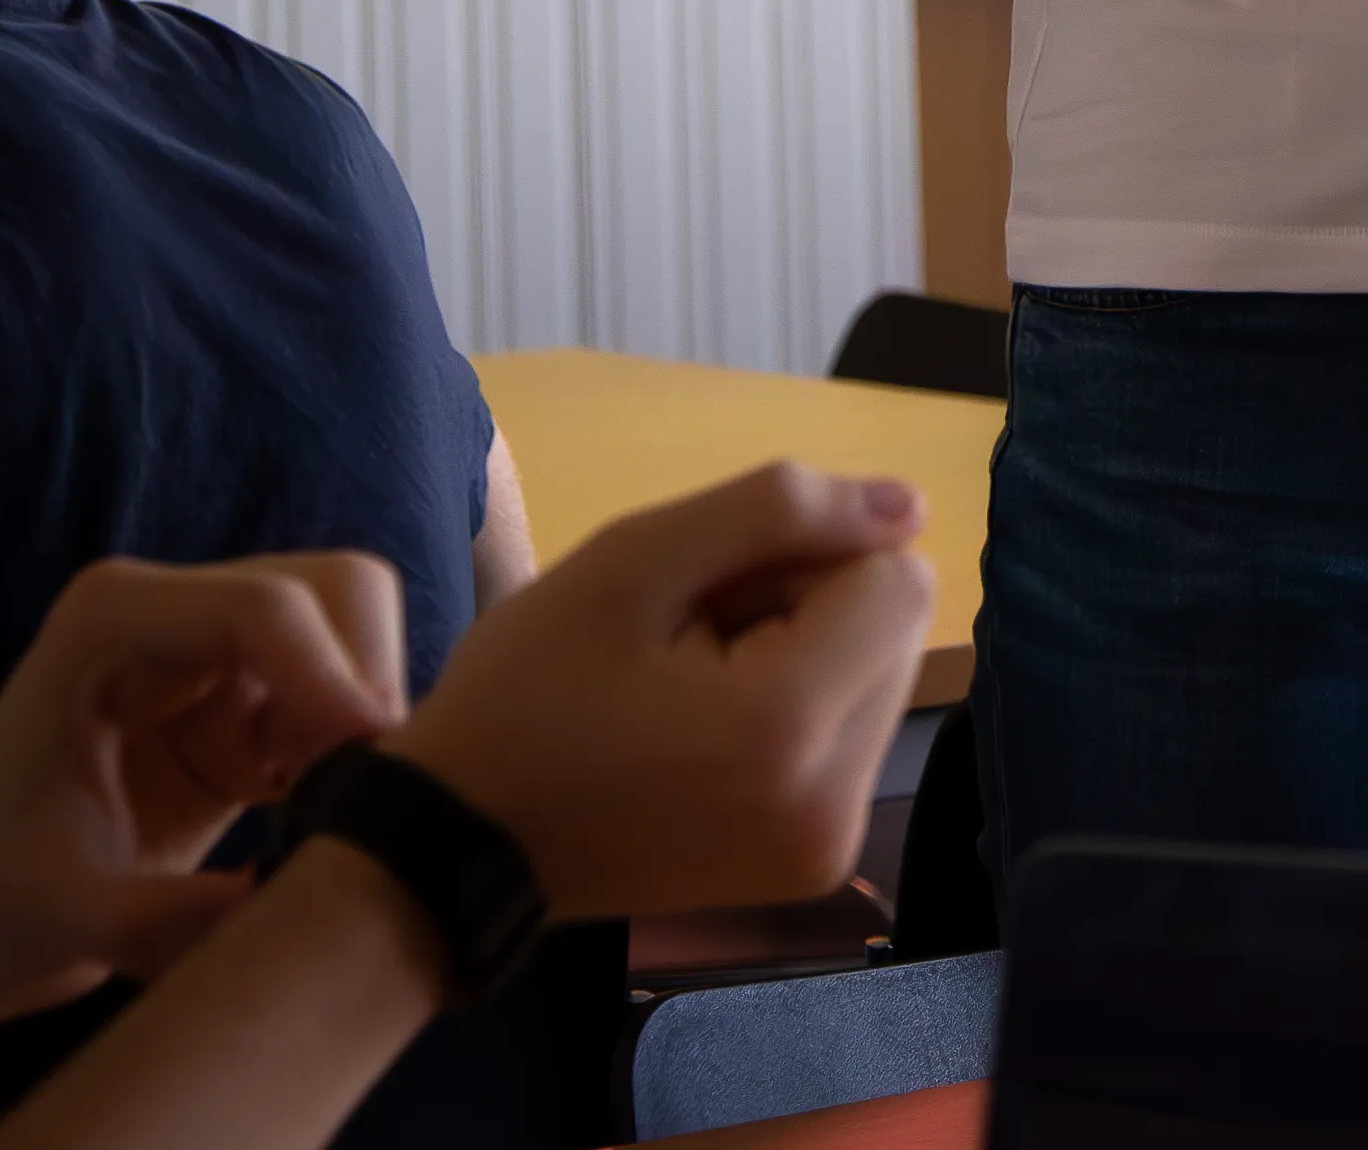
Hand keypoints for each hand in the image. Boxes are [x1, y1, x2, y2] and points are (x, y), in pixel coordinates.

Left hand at [0, 554, 407, 1020]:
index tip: (374, 762)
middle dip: (365, 685)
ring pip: (357, 636)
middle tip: (352, 795)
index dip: (334, 678)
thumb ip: (172, 918)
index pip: (263, 608)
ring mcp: (216, 650)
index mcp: (110, 620)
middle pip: (335, 591)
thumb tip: (285, 910)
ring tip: (322, 813)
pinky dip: (353, 750)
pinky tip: (305, 817)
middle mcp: (172, 609)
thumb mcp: (68, 918)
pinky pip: (346, 695)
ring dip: (366, 722)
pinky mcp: (249, 701)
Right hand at [387, 464, 930, 929]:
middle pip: (896, 628)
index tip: (709, 596)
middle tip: (687, 644)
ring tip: (689, 691)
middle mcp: (836, 799)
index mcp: (790, 725)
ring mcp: (831, 843)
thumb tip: (908, 504)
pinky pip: (851, 735)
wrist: (459, 847)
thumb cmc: (525, 694)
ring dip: (803, 656)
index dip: (808, 555)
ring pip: (880, 675)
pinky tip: (705, 732)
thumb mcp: (631, 561)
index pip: (898, 575)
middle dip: (808, 608)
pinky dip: (795, 712)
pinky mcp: (819, 862)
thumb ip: (780, 509)